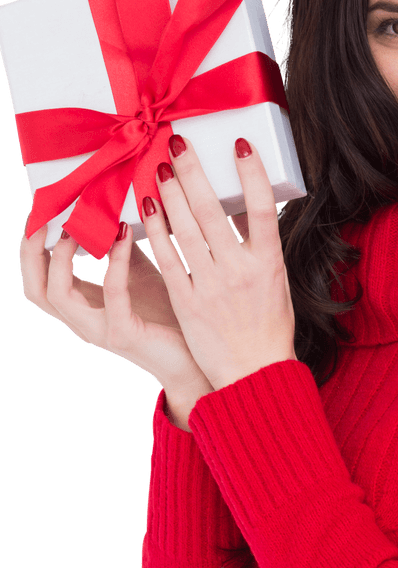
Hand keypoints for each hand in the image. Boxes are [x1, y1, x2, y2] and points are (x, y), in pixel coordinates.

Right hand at [19, 219, 213, 395]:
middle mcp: (83, 321)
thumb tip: (114, 210)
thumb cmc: (169, 316)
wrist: (196, 358)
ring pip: (56, 294)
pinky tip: (124, 235)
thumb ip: (121, 249)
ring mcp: (99, 331)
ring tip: (77, 225)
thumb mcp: (139, 274)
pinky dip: (114, 262)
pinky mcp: (124, 335)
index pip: (39, 277)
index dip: (32, 245)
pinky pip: (111, 294)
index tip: (41, 210)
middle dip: (33, 250)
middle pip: (35, 288)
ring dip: (62, 255)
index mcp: (82, 306)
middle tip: (46, 214)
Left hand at [143, 133, 296, 389]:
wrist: (254, 372)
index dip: (252, 174)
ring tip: (160, 167)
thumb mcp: (275, 281)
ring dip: (170, 194)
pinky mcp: (187, 301)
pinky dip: (156, 230)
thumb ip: (258, 246)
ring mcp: (211, 287)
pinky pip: (168, 258)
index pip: (263, 209)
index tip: (239, 144)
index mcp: (269, 263)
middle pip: (213, 212)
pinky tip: (147, 208)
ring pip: (186, 230)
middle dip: (193, 173)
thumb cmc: (268, 325)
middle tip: (178, 143)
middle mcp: (240, 272)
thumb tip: (241, 205)